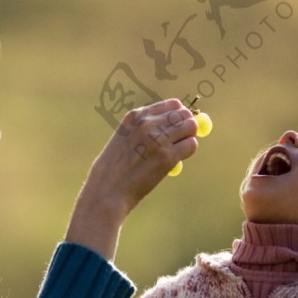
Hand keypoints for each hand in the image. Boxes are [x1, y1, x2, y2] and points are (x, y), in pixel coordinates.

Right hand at [65, 99, 200, 259]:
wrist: (107, 192)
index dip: (180, 116)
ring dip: (188, 139)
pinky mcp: (167, 157)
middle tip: (181, 140)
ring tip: (176, 151)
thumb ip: (146, 129)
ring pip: (191, 128)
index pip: (173, 105)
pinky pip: (191, 145)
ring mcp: (158, 139)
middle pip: (184, 114)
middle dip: (187, 126)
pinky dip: (187, 152)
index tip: (179, 126)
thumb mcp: (124, 138)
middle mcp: (147, 124)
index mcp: (135, 116)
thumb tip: (178, 125)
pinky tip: (175, 161)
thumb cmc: (114, 169)